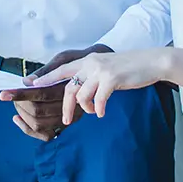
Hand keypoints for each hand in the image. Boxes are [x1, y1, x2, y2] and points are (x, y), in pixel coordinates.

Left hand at [33, 48, 169, 123]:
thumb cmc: (129, 68)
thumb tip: (79, 93)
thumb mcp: (106, 68)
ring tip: (94, 111)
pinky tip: (101, 113)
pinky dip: (98, 109)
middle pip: (69, 88)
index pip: (61, 70)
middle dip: (66, 107)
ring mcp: (101, 70)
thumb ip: (91, 76)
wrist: (151, 62)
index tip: (31, 84)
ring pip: (81, 96)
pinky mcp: (111, 78)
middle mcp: (91, 63)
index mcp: (88, 60)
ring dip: (86, 108)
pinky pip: (98, 100)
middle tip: (66, 120)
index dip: (46, 77)